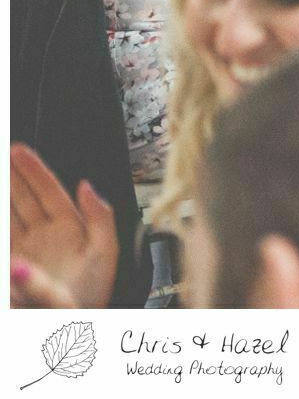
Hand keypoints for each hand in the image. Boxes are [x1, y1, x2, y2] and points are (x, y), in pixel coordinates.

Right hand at [9, 144, 116, 308]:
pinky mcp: (11, 267)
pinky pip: (2, 237)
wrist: (72, 330)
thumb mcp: (105, 253)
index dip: (34, 170)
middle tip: (2, 154)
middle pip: (23, 198)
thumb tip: (86, 186)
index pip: (49, 191)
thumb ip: (100, 216)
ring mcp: (24, 250)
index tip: (19, 150)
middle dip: (12, 175)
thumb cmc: (92, 295)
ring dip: (2, 197)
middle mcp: (43, 236)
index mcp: (69, 227)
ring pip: (7, 216)